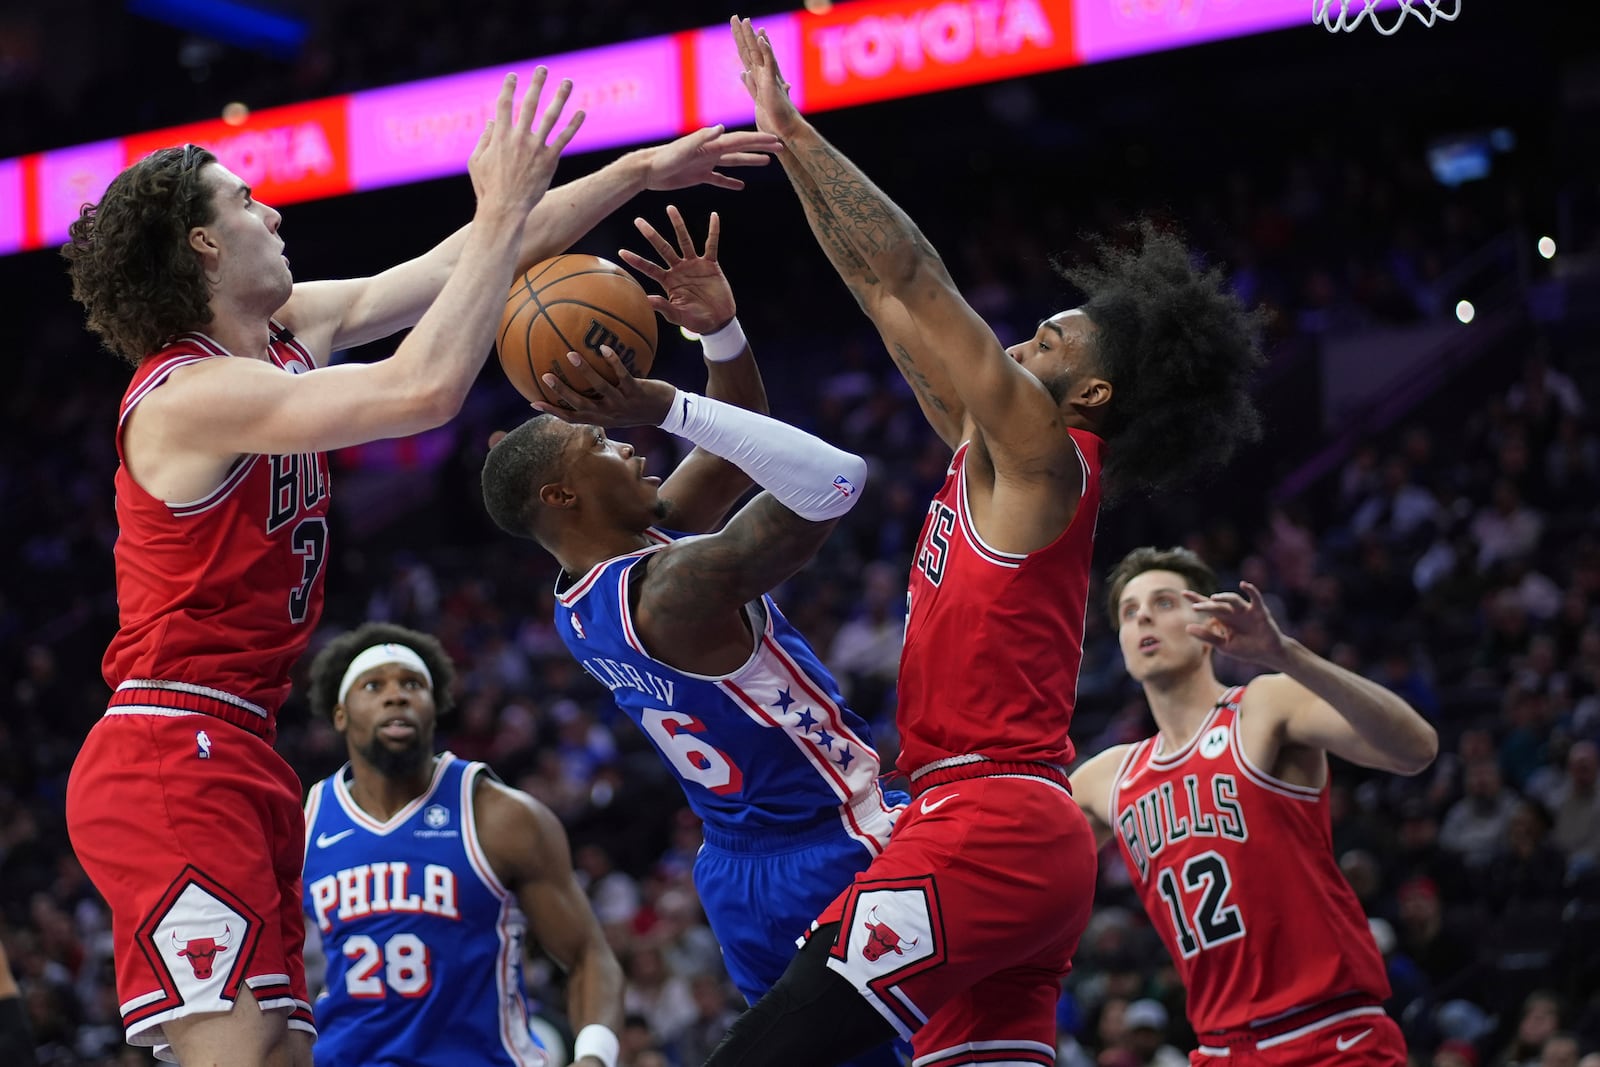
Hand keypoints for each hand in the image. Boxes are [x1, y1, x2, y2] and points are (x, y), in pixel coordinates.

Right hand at [468, 69, 585, 217]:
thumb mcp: (476, 161)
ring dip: (560, 97)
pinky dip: (573, 124)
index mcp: (499, 136)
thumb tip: (491, 121)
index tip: (513, 75)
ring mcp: (536, 147)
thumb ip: (484, 139)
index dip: (508, 88)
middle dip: (536, 84)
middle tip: (543, 69)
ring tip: (568, 82)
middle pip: (529, 104)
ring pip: (551, 116)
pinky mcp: (549, 160)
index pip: (504, 104)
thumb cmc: (487, 188)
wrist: (504, 209)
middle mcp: (519, 137)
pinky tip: (582, 112)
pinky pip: (564, 138)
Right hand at [532, 346, 675, 427]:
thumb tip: (585, 380)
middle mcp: (610, 413)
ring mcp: (623, 403)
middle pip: (581, 404)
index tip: (533, 402)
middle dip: (561, 391)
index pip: (572, 418)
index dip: (553, 411)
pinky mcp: (637, 391)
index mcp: (602, 418)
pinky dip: (613, 361)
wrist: (669, 412)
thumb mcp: (618, 408)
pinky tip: (604, 348)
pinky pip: (622, 375)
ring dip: (585, 371)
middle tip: (545, 375)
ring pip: (600, 387)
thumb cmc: (639, 407)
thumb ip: (600, 398)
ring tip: (571, 355)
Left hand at [618, 207, 734, 334]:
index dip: (636, 261)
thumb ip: (663, 306)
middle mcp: (679, 269)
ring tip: (670, 208)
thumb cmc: (695, 321)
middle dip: (651, 235)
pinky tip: (714, 216)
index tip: (621, 252)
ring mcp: (694, 265)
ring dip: (678, 225)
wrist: (717, 321)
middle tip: (638, 221)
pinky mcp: (710, 264)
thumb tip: (644, 300)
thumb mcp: (678, 315)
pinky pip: (712, 245)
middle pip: (662, 248)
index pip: (649, 268)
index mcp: (668, 281)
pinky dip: (714, 231)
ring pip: (684, 241)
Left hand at [641, 125, 781, 190]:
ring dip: (749, 161)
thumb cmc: (664, 158)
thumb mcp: (684, 149)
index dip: (759, 140)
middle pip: (741, 148)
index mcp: (711, 145)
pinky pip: (719, 179)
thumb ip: (702, 138)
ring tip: (767, 162)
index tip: (776, 140)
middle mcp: (711, 151)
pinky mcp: (698, 176)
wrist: (647, 170)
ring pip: (733, 162)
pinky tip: (740, 186)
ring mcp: (706, 163)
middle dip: (760, 147)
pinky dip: (730, 182)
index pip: (740, 140)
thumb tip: (721, 128)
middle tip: (780, 147)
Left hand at [731, 17, 802, 137]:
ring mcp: (769, 77)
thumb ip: (750, 85)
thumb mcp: (757, 98)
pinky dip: (766, 51)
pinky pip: (769, 64)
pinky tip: (761, 38)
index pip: (748, 54)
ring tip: (746, 20)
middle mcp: (764, 74)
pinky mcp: (773, 83)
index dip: (742, 40)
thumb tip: (742, 72)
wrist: (785, 131)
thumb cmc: (773, 119)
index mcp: (759, 76)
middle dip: (743, 33)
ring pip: (759, 52)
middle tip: (735, 16)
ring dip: (752, 36)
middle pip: (750, 49)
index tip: (738, 26)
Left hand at [1183, 581, 1292, 670]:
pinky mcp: (1259, 611)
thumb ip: (1207, 636)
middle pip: (1217, 605)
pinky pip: (1255, 598)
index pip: (1207, 606)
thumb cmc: (1245, 649)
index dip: (1196, 599)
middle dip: (1206, 605)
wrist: (1267, 654)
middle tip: (1195, 607)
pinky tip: (1244, 585)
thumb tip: (1187, 628)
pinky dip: (1251, 591)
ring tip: (1213, 598)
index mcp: (1223, 619)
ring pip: (1233, 600)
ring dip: (1224, 598)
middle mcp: (1233, 612)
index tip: (1183, 593)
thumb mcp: (1223, 645)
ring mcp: (1246, 610)